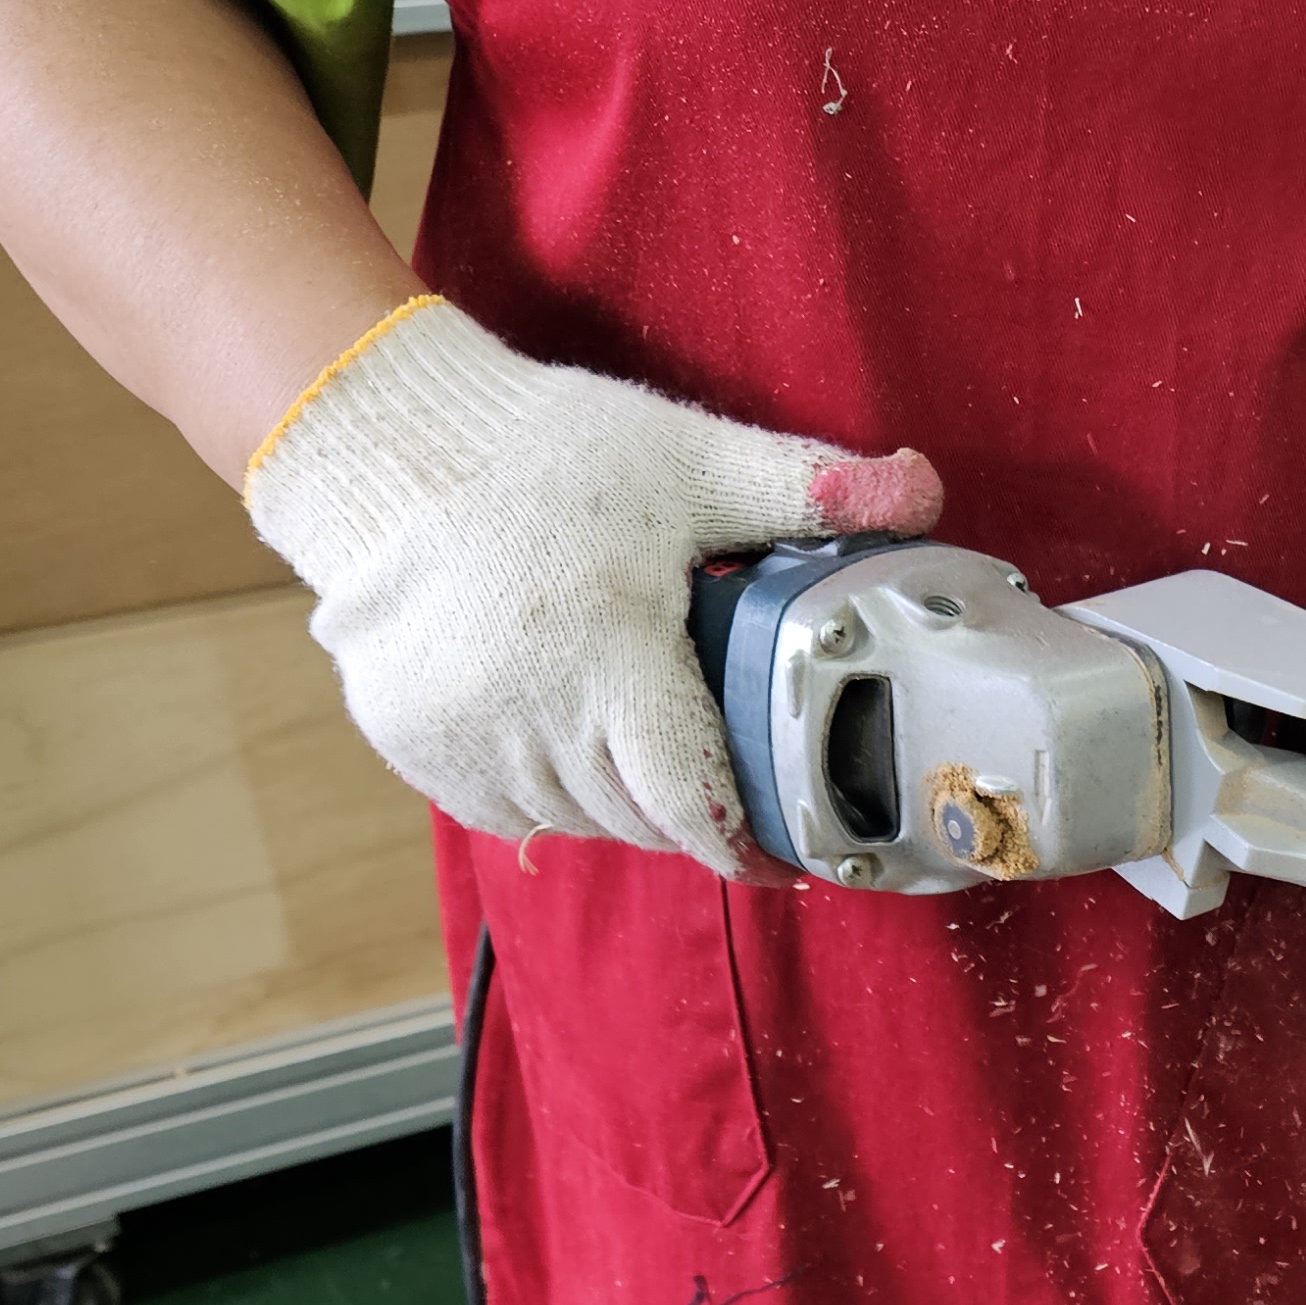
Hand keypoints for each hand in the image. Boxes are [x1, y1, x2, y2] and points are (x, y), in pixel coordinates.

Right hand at [247, 300, 942, 874]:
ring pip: (574, 822)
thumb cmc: (545, 451)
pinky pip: (506, 808)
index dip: (746, 845)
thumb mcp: (687, 460)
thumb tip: (921, 489)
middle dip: (687, 809)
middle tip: (716, 770)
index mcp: (609, 656)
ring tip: (633, 735)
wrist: (385, 442)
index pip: (692, 803)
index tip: (786, 862)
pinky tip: (560, 729)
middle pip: (639, 821)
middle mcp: (528, 713)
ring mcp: (460, 736)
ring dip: (615, 802)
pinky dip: (545, 790)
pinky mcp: (411, 743)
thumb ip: (803, 488)